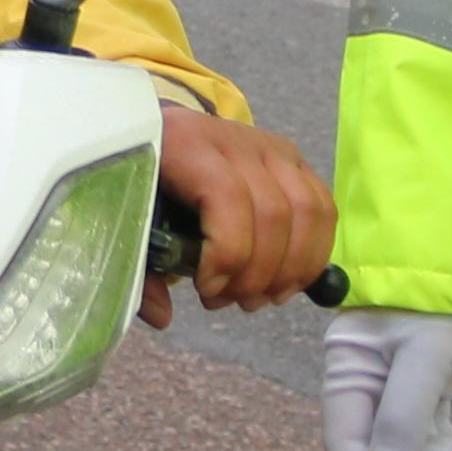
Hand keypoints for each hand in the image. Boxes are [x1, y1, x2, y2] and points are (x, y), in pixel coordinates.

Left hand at [143, 108, 334, 321]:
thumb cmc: (145, 180)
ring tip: (258, 298)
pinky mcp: (294, 161)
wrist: (162, 135)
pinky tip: (286, 283)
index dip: (227, 254)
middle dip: (257, 274)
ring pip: (307, 212)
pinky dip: (313, 253)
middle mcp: (236, 138)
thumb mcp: (129, 217)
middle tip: (231, 301)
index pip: (228, 197)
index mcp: (186, 144)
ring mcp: (270, 147)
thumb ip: (140, 268)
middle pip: (273, 212)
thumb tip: (162, 315)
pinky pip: (322, 208)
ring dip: (290, 269)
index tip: (206, 290)